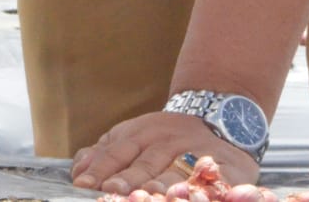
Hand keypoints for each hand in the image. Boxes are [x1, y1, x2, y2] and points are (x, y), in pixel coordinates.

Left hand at [69, 111, 258, 195]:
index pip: (118, 152)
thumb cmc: (165, 138)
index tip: (84, 183)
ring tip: (150, 194)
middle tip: (113, 190)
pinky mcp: (229, 166)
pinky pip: (218, 177)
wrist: (220, 115)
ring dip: (164, 183)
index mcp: (143, 133)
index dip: (101, 168)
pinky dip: (206, 186)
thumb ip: (105, 154)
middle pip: (147, 163)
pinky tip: (192, 194)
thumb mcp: (132, 136)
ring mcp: (199, 152)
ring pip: (179, 170)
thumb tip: (78, 171)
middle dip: (130, 178)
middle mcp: (170, 141)